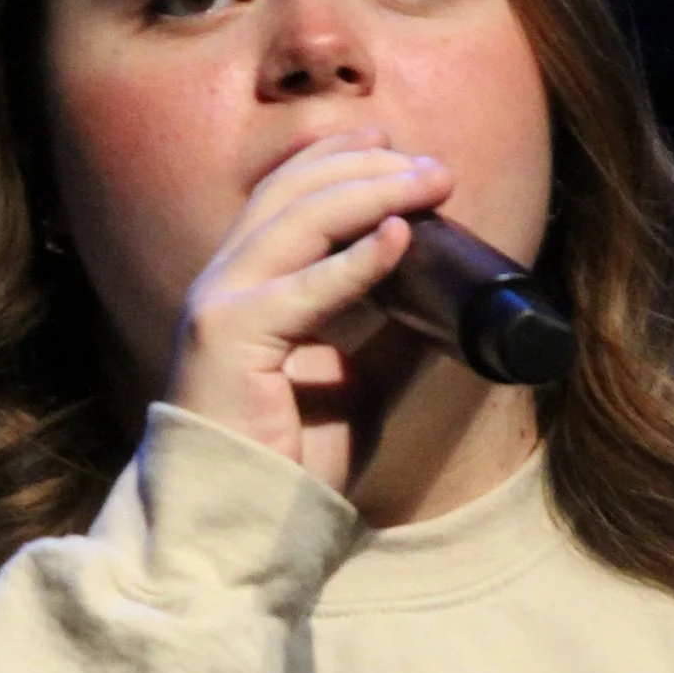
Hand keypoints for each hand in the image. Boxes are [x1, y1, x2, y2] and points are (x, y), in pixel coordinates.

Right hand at [166, 141, 450, 474]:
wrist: (243, 526)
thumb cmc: (290, 463)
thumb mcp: (359, 386)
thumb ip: (392, 340)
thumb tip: (452, 305)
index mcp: (248, 286)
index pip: (285, 194)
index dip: (339, 158)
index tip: (397, 146)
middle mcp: (226, 282)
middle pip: (294, 191)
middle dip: (368, 166)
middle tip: (434, 166)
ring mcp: (221, 303)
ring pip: (299, 219)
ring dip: (371, 192)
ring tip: (430, 182)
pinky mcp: (229, 336)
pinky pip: (305, 287)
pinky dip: (356, 260)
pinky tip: (400, 237)